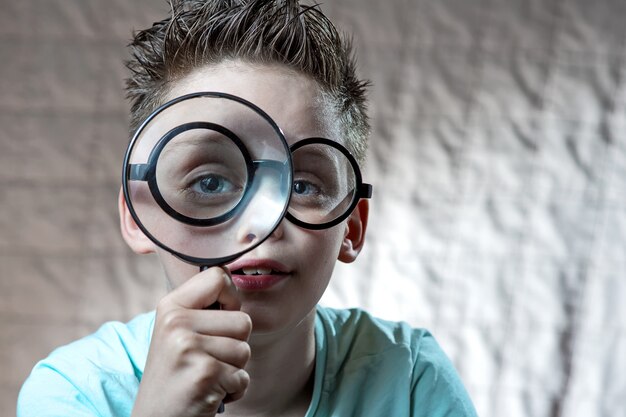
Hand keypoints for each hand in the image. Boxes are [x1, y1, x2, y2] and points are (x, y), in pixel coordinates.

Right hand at [131, 267, 251, 416]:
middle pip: (243, 320)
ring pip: (245, 350)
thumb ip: (202, 307)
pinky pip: (243, 377)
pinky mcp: (204, 374)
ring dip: (233, 369)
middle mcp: (176, 322)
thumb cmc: (176, 374)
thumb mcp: (177, 332)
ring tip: (207, 376)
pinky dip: (233, 390)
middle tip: (207, 359)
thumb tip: (233, 277)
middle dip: (235, 344)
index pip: (219, 276)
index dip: (231, 299)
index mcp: (171, 306)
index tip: (218, 318)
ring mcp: (188, 348)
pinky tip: (209, 393)